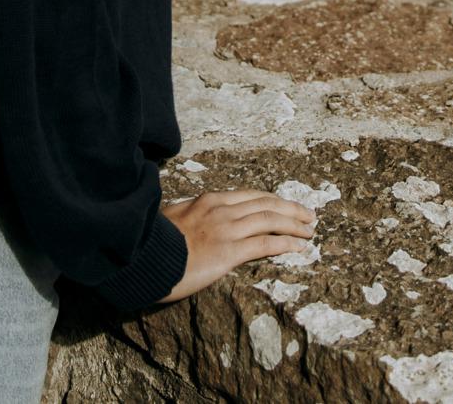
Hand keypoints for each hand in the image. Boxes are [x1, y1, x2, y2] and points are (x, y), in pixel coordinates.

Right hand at [155, 188, 318, 303]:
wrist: (142, 256)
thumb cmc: (152, 240)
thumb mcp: (172, 217)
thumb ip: (188, 213)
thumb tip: (190, 215)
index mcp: (209, 200)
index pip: (250, 195)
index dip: (273, 200)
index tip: (286, 204)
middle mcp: (222, 209)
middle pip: (266, 203)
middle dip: (291, 208)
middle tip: (309, 214)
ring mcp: (227, 229)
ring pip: (271, 220)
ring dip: (295, 224)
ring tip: (310, 231)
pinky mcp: (228, 252)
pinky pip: (266, 244)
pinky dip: (287, 243)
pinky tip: (300, 247)